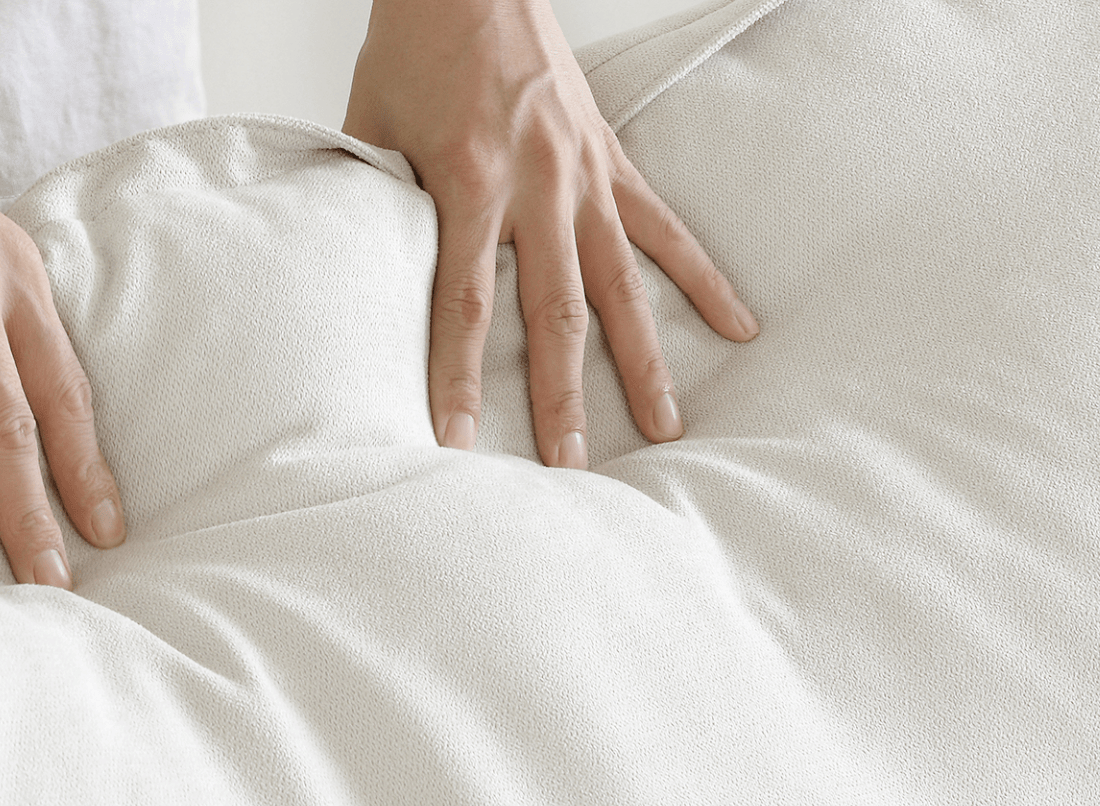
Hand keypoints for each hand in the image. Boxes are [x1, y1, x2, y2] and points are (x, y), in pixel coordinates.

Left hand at [342, 0, 758, 467]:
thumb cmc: (414, 45)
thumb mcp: (371, 125)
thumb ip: (372, 204)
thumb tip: (360, 272)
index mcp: (468, 181)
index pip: (464, 304)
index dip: (459, 379)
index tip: (457, 442)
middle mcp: (537, 186)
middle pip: (554, 314)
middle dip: (561, 397)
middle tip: (570, 467)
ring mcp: (583, 177)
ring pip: (621, 286)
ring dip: (643, 362)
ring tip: (664, 428)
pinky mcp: (611, 160)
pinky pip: (667, 227)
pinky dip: (702, 278)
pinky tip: (738, 326)